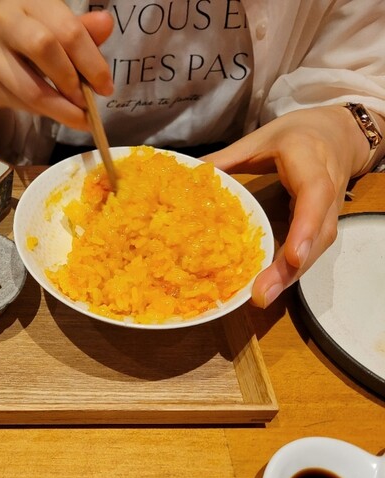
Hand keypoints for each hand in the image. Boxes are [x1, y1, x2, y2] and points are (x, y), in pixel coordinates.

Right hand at [0, 0, 113, 129]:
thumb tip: (106, 23)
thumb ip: (81, 31)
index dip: (91, 60)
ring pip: (30, 87)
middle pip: (43, 47)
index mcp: (30, 1)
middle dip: (72, 81)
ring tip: (79, 117)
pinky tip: (56, 113)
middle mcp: (3, 18)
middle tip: (88, 102)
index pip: (66, 28)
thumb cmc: (31, 43)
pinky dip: (44, 112)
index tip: (105, 86)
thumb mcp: (59, 32)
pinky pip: (19, 103)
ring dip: (61, 108)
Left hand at [203, 106, 369, 307]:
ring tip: (264, 296)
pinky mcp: (326, 222)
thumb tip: (187, 174)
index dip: (305, 227)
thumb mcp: (258, 140)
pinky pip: (313, 247)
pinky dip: (293, 268)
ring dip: (293, 274)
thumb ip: (226, 158)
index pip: (314, 195)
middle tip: (263, 295)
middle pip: (320, 233)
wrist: (338, 132)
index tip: (292, 257)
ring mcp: (331, 209)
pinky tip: (270, 285)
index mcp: (309, 160)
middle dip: (293, 266)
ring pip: (320, 246)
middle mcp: (327, 188)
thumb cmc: (295, 135)